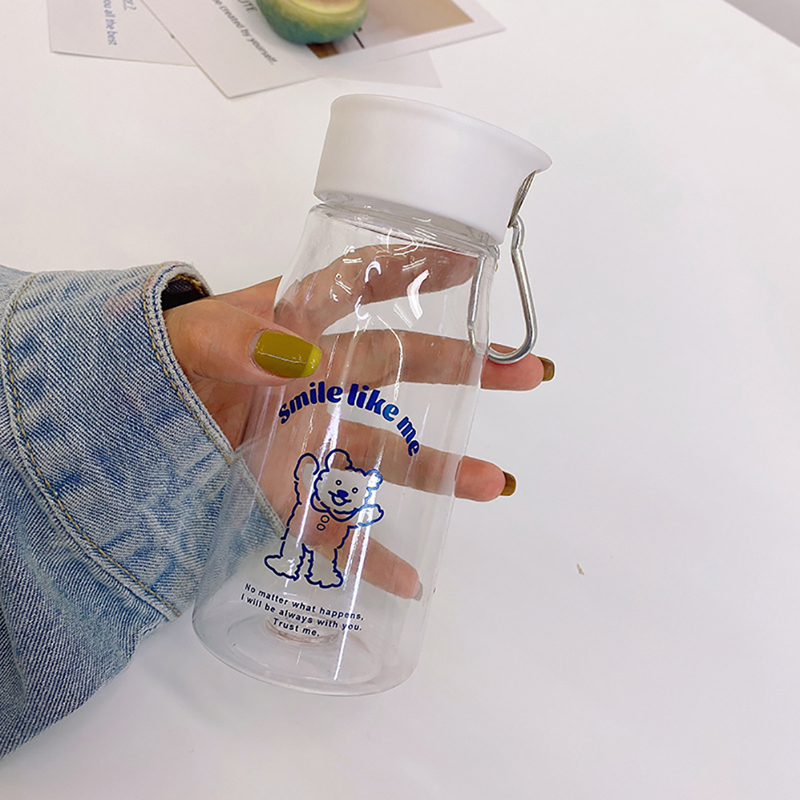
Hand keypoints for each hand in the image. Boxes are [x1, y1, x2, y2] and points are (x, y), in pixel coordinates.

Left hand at [165, 255, 552, 596]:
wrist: (108, 425)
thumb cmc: (152, 365)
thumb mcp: (185, 343)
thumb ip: (235, 343)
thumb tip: (300, 360)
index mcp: (293, 327)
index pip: (361, 286)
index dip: (414, 270)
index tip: (471, 264)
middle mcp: (313, 380)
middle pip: (400, 370)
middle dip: (463, 370)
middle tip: (524, 373)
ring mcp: (304, 439)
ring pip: (384, 454)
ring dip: (440, 470)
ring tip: (496, 484)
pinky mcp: (285, 491)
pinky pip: (334, 525)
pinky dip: (369, 554)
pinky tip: (410, 578)